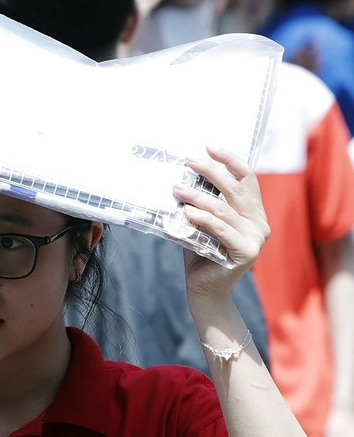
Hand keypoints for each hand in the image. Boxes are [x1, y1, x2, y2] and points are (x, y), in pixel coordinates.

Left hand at [177, 146, 269, 301]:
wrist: (204, 289)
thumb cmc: (200, 253)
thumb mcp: (200, 222)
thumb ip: (201, 203)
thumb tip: (180, 176)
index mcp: (253, 211)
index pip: (247, 178)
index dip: (230, 160)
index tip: (210, 147)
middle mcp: (260, 222)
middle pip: (236, 189)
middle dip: (212, 171)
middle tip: (189, 160)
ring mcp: (256, 237)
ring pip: (224, 209)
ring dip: (198, 196)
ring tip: (176, 188)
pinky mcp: (247, 252)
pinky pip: (221, 230)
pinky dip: (203, 219)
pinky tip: (186, 212)